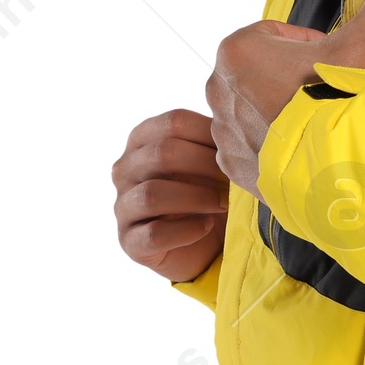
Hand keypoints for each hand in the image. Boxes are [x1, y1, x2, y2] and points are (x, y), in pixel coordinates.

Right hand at [113, 109, 230, 281]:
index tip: (237, 150)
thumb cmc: (210, 189)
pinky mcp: (130, 242)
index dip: (211, 133)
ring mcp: (123, 206)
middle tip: (236, 179)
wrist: (207, 243)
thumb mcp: (213, 159)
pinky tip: (206, 226)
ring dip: (197, 198)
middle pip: (162, 153)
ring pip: (153, 194)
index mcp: (144, 138)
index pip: (174, 121)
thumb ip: (217, 138)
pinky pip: (154, 234)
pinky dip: (187, 230)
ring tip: (224, 203)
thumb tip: (241, 123)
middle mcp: (125, 169)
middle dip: (207, 165)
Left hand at [205, 0, 364, 197]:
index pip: (280, 35)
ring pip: (257, 108)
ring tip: (316, 121)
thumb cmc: (334, 101)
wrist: (329, 165)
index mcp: (239, 50)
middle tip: (326, 92)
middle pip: (265, 71)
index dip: (310, 45)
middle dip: (293, 78)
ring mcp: (223, 128)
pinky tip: (301, 145)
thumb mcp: (360, 46)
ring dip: (282, 110)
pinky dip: (274, 143)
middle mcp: (219, 87)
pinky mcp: (232, 162)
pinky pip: (252, 144)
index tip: (329, 62)